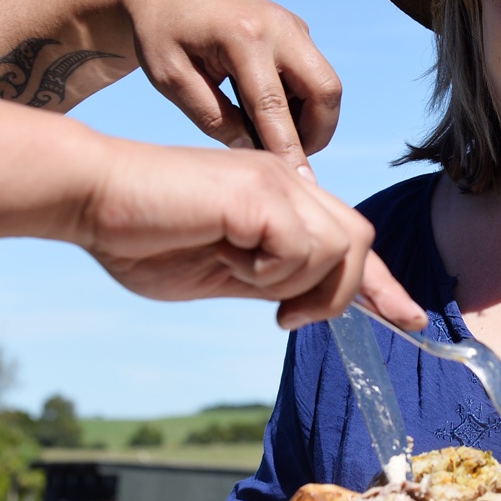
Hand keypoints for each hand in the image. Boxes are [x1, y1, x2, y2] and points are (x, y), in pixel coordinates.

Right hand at [78, 142, 426, 330]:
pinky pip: (303, 251)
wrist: (90, 199)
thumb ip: (268, 281)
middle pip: (359, 241)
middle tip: (284, 318)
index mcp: (278, 197)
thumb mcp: (218, 272)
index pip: (348, 239)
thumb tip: (304, 304)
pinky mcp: (261, 193)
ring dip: (292, 281)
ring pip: (338, 248)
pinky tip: (227, 253)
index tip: (409, 320)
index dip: (381, 284)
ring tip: (233, 267)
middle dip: (341, 293)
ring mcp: (276, 181)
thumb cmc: (138, 236)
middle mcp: (287, 180)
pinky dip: (271, 271)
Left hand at [117, 0, 342, 167]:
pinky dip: (302, 101)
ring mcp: (291, 24)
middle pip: (325, 90)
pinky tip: (267, 112)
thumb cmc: (160, 35)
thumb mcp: (171, 81)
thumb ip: (213, 118)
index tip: (300, 185)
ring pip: (326, 84)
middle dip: (317, 133)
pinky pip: (314, 73)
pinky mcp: (295, 28)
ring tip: (269, 133)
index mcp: (241, 37)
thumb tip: (255, 154)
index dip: (288, 150)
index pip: (273, 106)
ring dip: (311, 119)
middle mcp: (277, 26)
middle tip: (288, 156)